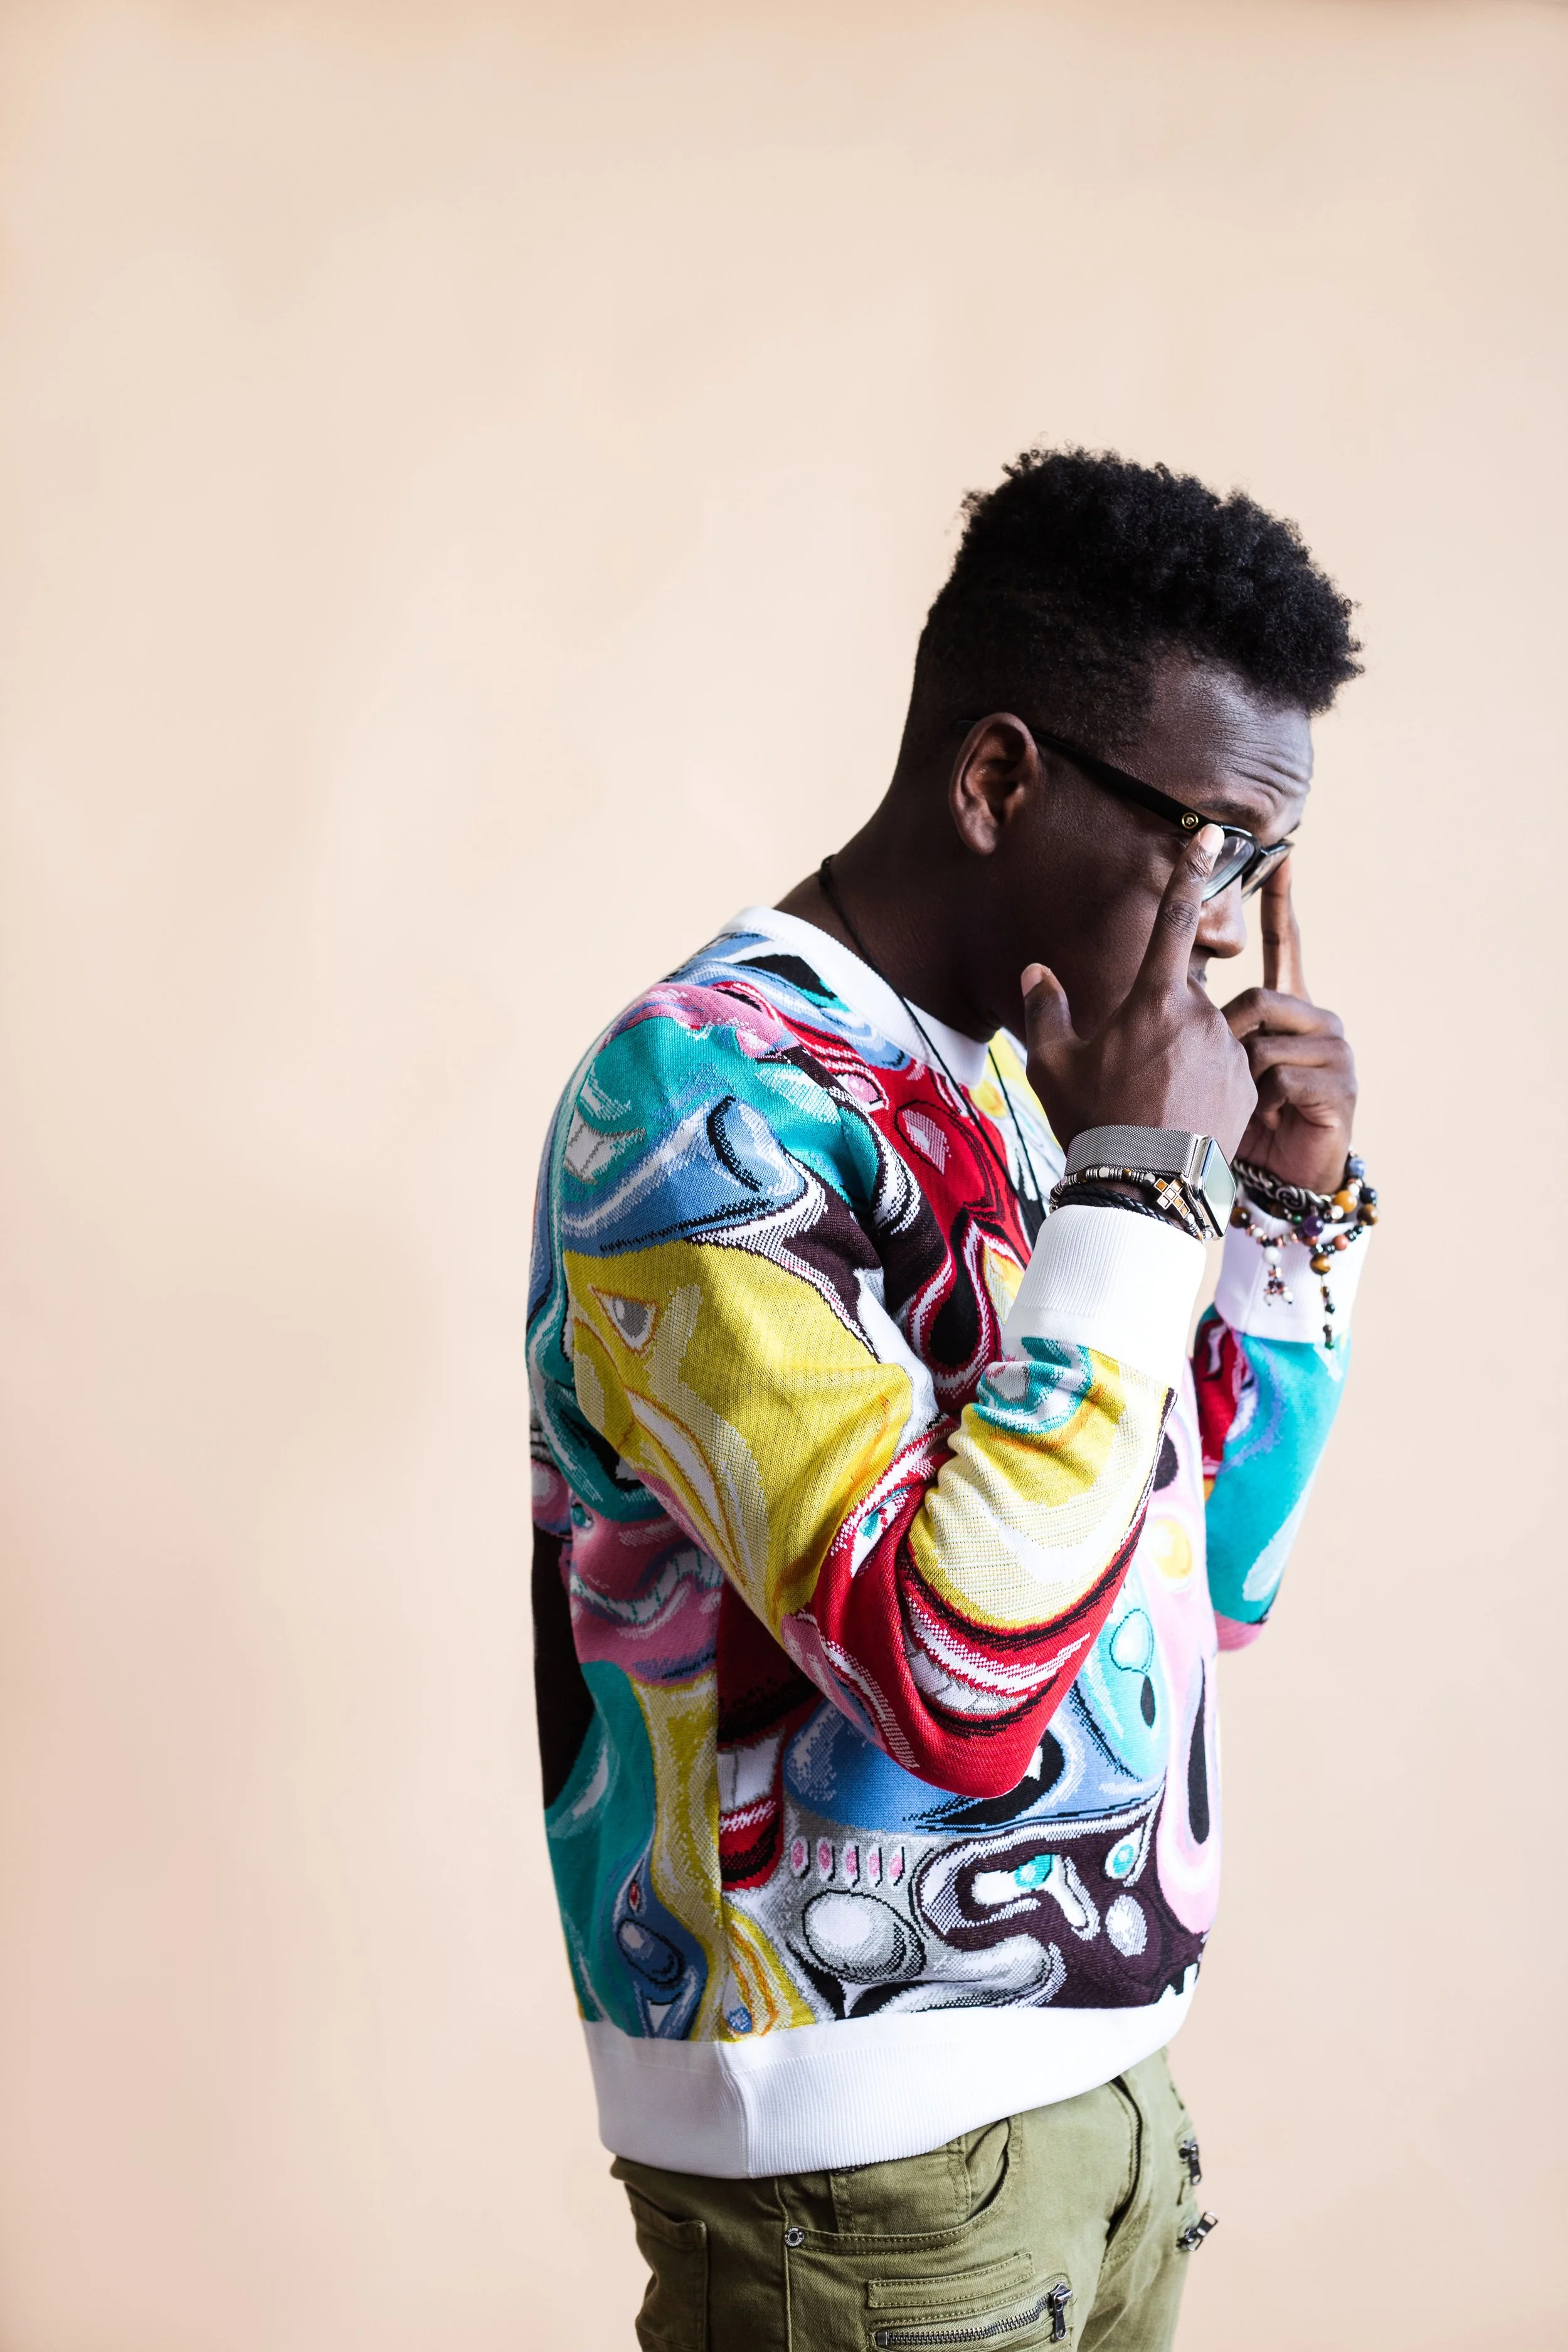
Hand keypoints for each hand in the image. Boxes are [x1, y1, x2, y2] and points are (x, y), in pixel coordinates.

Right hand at [1021, 823, 1257, 1156]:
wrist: (1146, 1187)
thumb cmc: (1093, 1120)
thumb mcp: (1052, 1065)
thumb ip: (1047, 1008)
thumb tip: (1037, 971)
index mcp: (1153, 998)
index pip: (1174, 919)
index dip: (1190, 872)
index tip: (1213, 837)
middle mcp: (1200, 1015)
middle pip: (1176, 999)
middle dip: (1155, 1025)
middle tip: (1128, 1076)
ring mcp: (1230, 1051)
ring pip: (1202, 1037)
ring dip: (1179, 1057)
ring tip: (1151, 1106)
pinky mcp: (1249, 1086)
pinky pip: (1224, 1071)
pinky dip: (1203, 1086)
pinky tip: (1178, 1118)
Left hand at [1221, 859, 1356, 1193]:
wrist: (1278, 1181)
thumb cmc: (1235, 1124)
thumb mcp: (1211, 1065)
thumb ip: (1198, 1021)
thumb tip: (1158, 972)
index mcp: (1286, 1010)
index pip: (1285, 945)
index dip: (1282, 904)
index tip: (1282, 857)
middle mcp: (1317, 1021)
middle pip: (1260, 999)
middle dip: (1227, 1042)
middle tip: (1219, 1081)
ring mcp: (1334, 1052)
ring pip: (1266, 1040)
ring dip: (1241, 1076)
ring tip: (1243, 1105)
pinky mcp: (1339, 1087)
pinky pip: (1281, 1078)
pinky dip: (1261, 1103)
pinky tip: (1267, 1120)